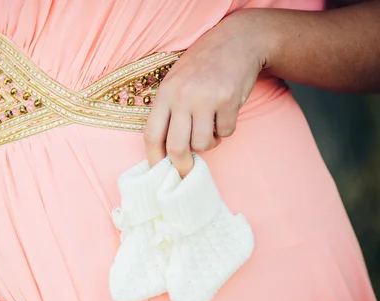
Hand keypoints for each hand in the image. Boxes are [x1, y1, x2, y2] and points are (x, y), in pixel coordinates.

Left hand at [143, 11, 266, 175]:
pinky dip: (226, 130)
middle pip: (176, 146)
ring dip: (208, 144)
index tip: (158, 173)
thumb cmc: (201, 67)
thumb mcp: (175, 82)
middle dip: (181, 166)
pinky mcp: (229, 100)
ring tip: (210, 130)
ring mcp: (206, 98)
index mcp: (165, 94)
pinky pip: (226, 132)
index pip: (151, 134)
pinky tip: (224, 115)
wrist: (236, 41)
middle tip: (186, 172)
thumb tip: (165, 151)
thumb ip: (168, 111)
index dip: (153, 158)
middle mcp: (183, 97)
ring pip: (203, 143)